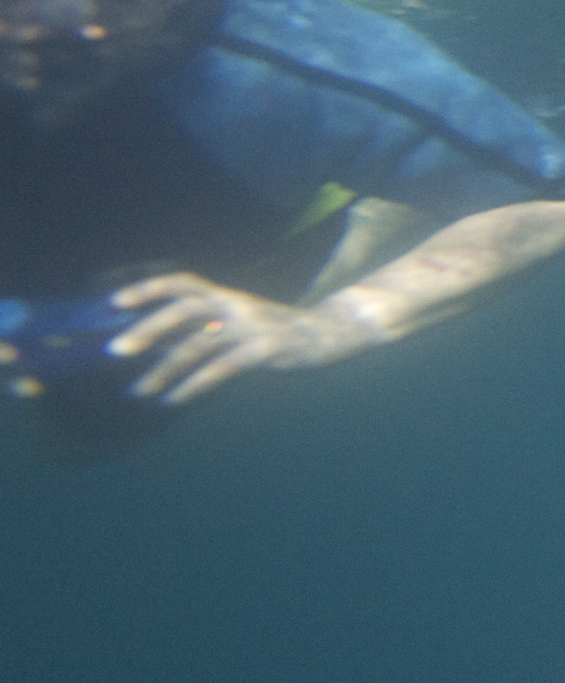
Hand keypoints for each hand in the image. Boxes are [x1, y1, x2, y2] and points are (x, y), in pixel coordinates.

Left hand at [105, 274, 378, 406]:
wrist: (333, 333)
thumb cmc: (275, 331)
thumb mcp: (237, 320)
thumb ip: (202, 326)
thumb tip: (151, 341)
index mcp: (226, 295)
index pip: (182, 282)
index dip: (148, 288)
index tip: (113, 302)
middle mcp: (236, 305)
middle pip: (184, 310)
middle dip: (146, 329)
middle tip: (114, 350)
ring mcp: (253, 326)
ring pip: (198, 344)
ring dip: (162, 369)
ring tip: (138, 391)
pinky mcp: (268, 349)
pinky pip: (223, 367)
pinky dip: (195, 385)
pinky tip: (174, 400)